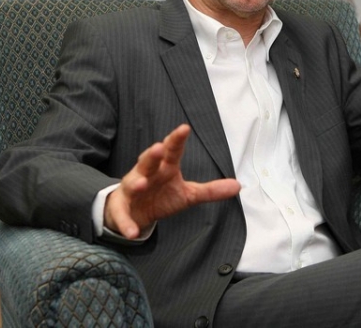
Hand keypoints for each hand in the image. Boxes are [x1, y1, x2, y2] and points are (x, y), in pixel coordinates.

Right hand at [104, 124, 240, 238]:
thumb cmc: (161, 196)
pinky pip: (122, 215)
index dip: (176, 140)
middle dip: (152, 155)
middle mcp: (146, 174)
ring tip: (142, 183)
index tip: (185, 128)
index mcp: (164, 168)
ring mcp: (132, 190)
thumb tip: (239, 186)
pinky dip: (126, 223)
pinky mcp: (121, 208)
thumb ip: (211, 190)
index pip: (171, 151)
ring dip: (136, 182)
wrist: (135, 214)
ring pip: (132, 183)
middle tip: (158, 148)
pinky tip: (132, 232)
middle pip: (148, 161)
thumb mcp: (188, 194)